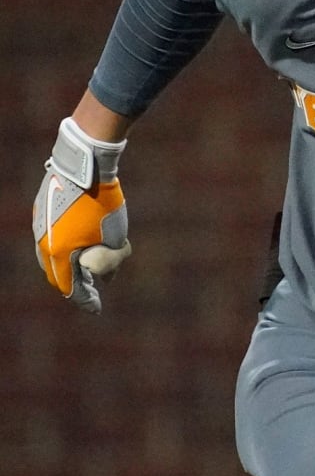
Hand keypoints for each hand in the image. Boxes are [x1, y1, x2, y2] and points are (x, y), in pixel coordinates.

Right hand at [32, 117, 130, 312]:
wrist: (84, 165)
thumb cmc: (102, 202)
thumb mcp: (115, 237)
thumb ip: (110, 262)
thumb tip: (107, 278)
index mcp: (58, 255)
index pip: (71, 288)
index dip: (86, 300)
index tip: (96, 310)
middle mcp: (43, 244)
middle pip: (58, 275)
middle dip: (76, 285)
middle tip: (91, 292)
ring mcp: (39, 228)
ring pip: (52, 257)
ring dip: (68, 266)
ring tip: (85, 270)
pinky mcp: (41, 213)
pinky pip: (51, 239)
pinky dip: (64, 248)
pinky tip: (77, 245)